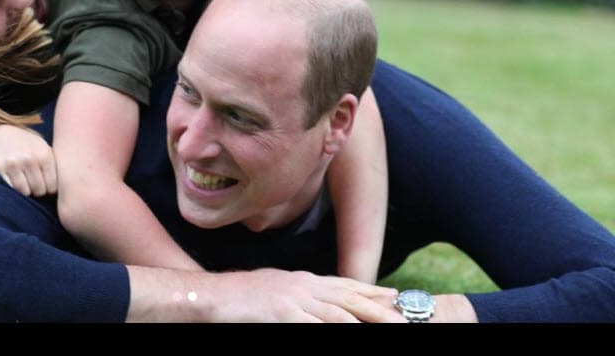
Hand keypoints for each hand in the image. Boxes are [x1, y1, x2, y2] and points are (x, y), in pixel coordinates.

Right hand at [0, 124, 56, 197]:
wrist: (1, 135)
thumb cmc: (28, 146)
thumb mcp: (44, 148)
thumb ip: (55, 164)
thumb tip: (68, 185)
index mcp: (45, 154)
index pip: (53, 185)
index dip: (50, 190)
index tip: (47, 187)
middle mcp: (30, 158)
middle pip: (39, 190)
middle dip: (39, 191)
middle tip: (36, 187)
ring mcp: (14, 163)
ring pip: (25, 192)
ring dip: (26, 192)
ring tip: (27, 185)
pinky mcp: (1, 167)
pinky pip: (11, 188)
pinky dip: (14, 190)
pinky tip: (16, 183)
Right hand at [213, 269, 400, 322]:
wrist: (210, 295)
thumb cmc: (239, 299)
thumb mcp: (275, 294)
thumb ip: (298, 299)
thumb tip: (315, 308)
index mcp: (302, 280)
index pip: (345, 285)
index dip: (372, 292)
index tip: (395, 298)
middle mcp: (303, 285)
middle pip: (350, 297)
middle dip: (380, 309)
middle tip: (405, 319)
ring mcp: (293, 298)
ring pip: (340, 312)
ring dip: (366, 321)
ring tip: (390, 329)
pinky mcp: (281, 312)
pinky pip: (315, 325)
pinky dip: (336, 330)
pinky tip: (349, 333)